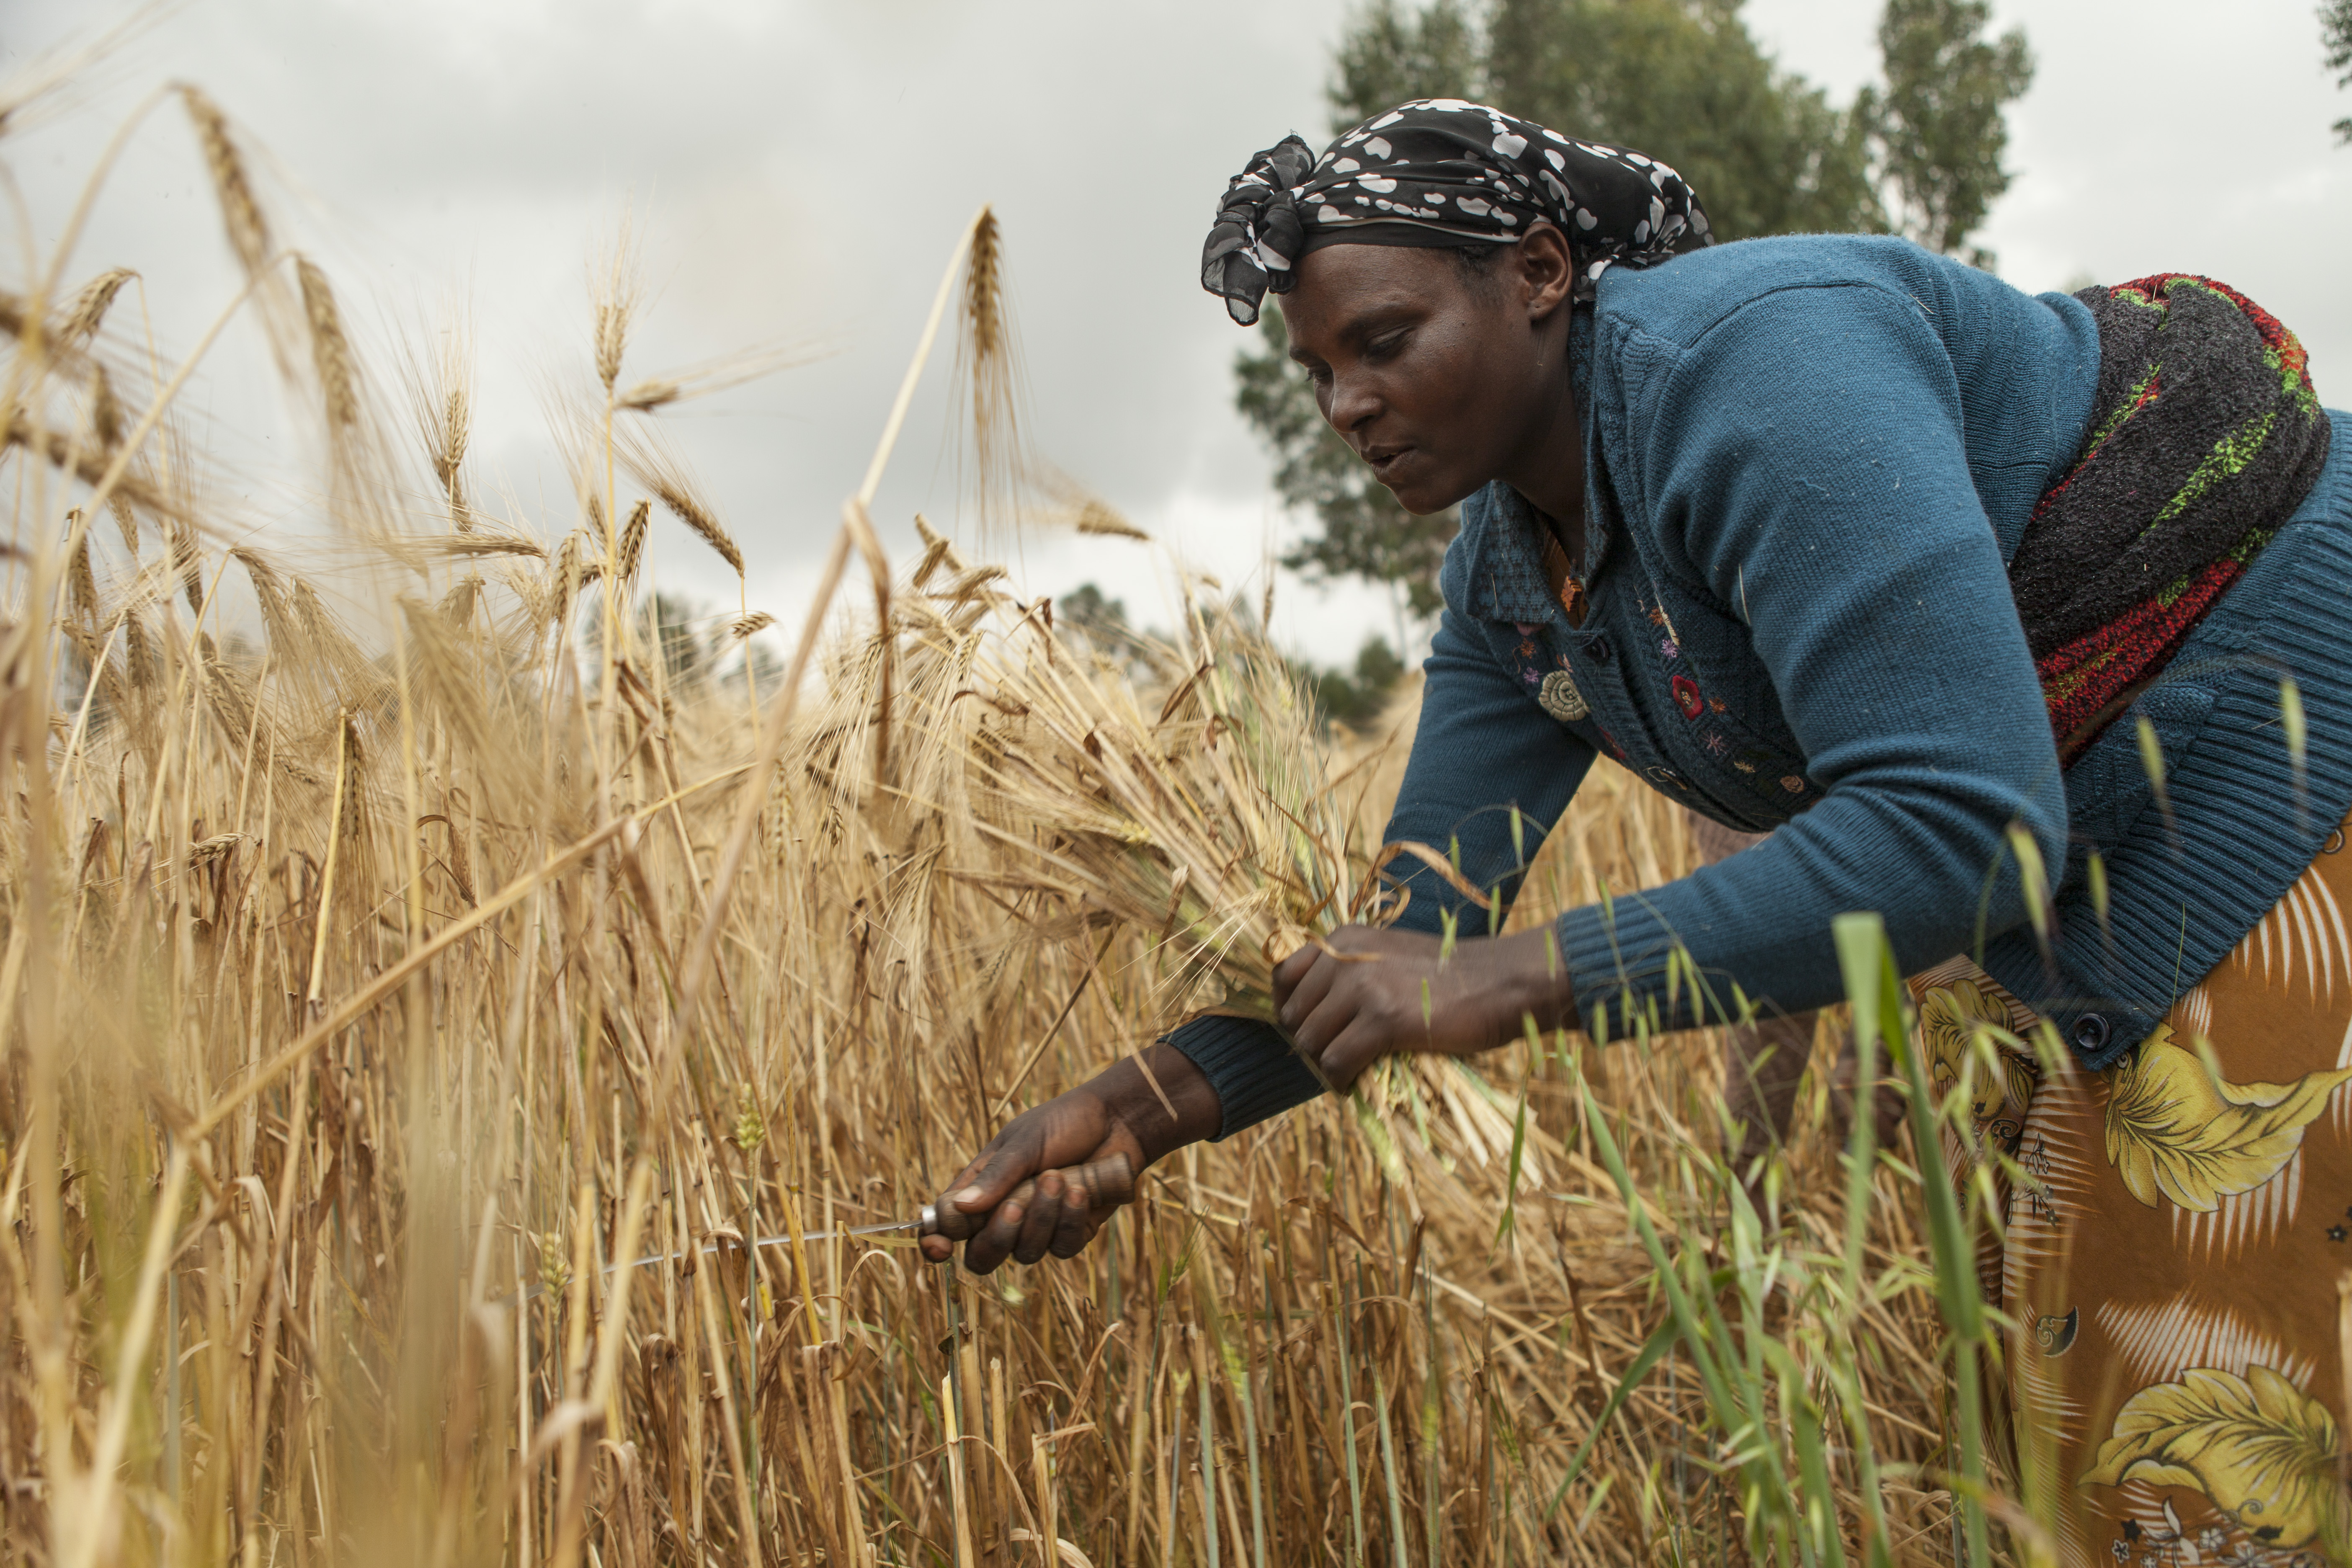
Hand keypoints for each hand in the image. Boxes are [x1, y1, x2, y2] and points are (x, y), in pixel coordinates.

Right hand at [921, 1043, 1220, 1273]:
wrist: (1117, 1122)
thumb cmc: (1063, 1124)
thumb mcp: (1025, 1142)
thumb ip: (995, 1176)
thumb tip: (959, 1209)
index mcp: (981, 1188)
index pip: (949, 1225)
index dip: (937, 1242)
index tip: (938, 1248)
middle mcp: (1005, 1214)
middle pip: (983, 1255)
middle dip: (998, 1236)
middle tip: (1016, 1205)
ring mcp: (1039, 1228)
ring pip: (1026, 1253)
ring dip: (1042, 1218)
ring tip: (1058, 1179)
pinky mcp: (1071, 1234)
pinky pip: (1063, 1248)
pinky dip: (1071, 1221)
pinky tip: (1082, 1191)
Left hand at [1274, 924, 1576, 1090]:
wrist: (1502, 981)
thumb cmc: (1451, 977)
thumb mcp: (1389, 957)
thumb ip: (1352, 973)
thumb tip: (1315, 1016)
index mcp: (1345, 939)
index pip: (1283, 976)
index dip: (1289, 1010)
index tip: (1308, 1030)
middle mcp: (1346, 957)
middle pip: (1293, 1015)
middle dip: (1309, 1043)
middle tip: (1335, 1059)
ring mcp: (1364, 987)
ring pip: (1310, 1042)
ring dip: (1324, 1065)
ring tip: (1347, 1073)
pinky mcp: (1384, 1020)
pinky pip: (1336, 1062)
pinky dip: (1339, 1081)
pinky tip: (1353, 1085)